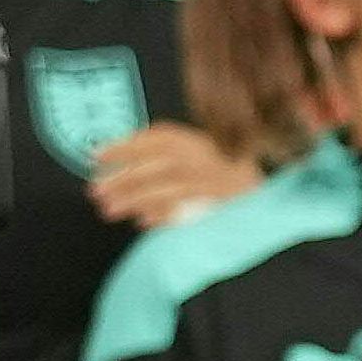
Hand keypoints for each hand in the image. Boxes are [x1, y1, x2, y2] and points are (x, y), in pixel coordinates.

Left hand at [90, 122, 264, 228]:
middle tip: (96, 191)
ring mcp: (211, 184)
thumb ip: (167, 151)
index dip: (123, 147)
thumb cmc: (225, 172)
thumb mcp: (199, 150)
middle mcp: (203, 159)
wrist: (265, 195)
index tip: (96, 155)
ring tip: (110, 210)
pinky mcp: (219, 207)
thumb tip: (124, 160)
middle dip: (122, 179)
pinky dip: (160, 216)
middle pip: (154, 167)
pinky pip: (184, 212)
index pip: (154, 139)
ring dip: (134, 200)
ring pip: (165, 190)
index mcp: (195, 140)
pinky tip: (142, 221)